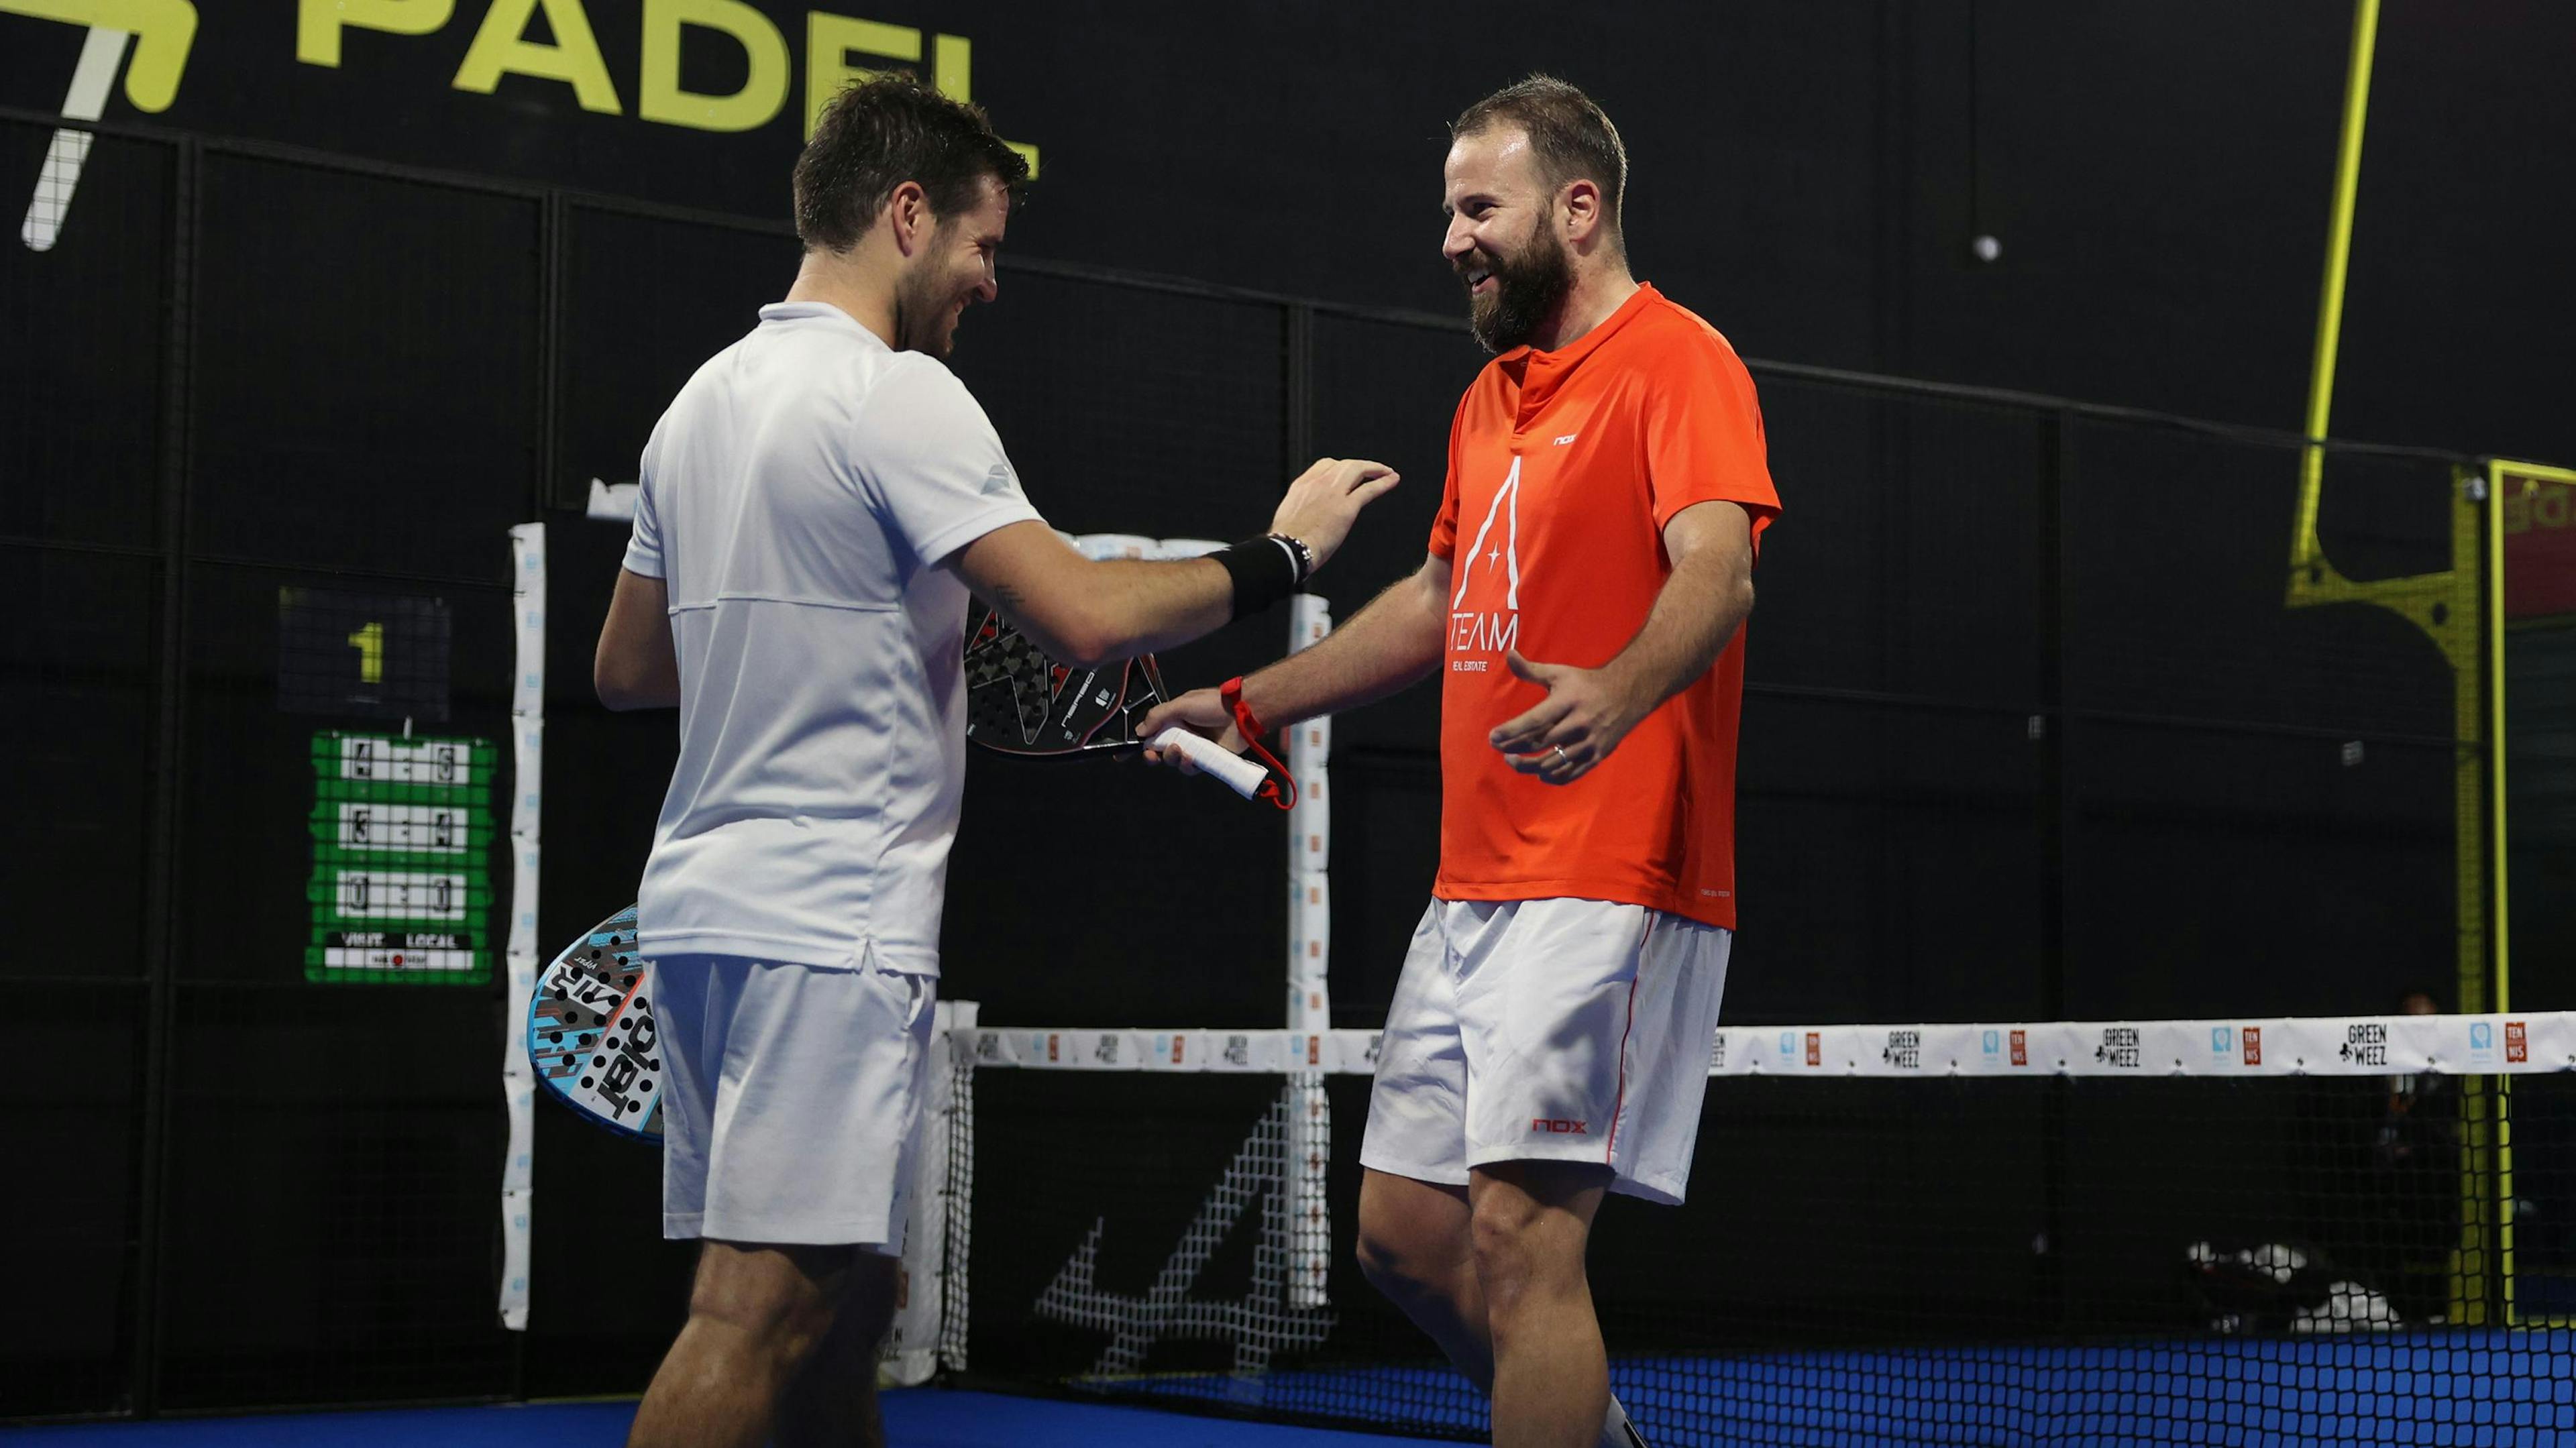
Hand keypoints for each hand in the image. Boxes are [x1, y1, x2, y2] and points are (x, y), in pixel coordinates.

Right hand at [1138, 688, 1242, 773]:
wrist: (1242, 713)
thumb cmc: (1212, 704)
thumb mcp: (1182, 704)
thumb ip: (1158, 716)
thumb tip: (1139, 731)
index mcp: (1174, 718)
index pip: (1152, 733)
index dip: (1141, 744)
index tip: (1127, 754)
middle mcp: (1182, 733)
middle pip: (1159, 750)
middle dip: (1153, 755)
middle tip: (1153, 755)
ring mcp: (1194, 747)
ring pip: (1174, 761)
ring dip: (1172, 758)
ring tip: (1180, 751)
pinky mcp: (1206, 759)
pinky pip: (1191, 768)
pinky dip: (1188, 766)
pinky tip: (1192, 759)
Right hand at [1269, 458, 1400, 573]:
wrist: (1287, 550)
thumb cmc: (1286, 543)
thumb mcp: (1288, 518)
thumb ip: (1301, 513)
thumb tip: (1305, 522)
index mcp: (1302, 485)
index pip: (1325, 465)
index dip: (1341, 467)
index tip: (1349, 472)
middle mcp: (1318, 483)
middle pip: (1345, 465)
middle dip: (1361, 465)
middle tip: (1374, 470)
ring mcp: (1333, 493)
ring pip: (1358, 470)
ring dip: (1375, 469)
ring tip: (1387, 472)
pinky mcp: (1346, 507)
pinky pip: (1369, 489)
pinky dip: (1384, 482)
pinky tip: (1393, 480)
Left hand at [1487, 649, 1649, 785]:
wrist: (1627, 694)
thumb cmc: (1586, 684)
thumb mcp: (1560, 673)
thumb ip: (1531, 670)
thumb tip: (1508, 654)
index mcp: (1568, 701)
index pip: (1535, 720)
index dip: (1512, 731)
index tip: (1493, 737)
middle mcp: (1579, 723)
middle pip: (1541, 743)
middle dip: (1515, 749)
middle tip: (1498, 748)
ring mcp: (1590, 742)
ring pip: (1554, 762)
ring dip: (1529, 766)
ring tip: (1512, 761)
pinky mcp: (1598, 755)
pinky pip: (1572, 773)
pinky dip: (1553, 777)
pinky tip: (1540, 774)